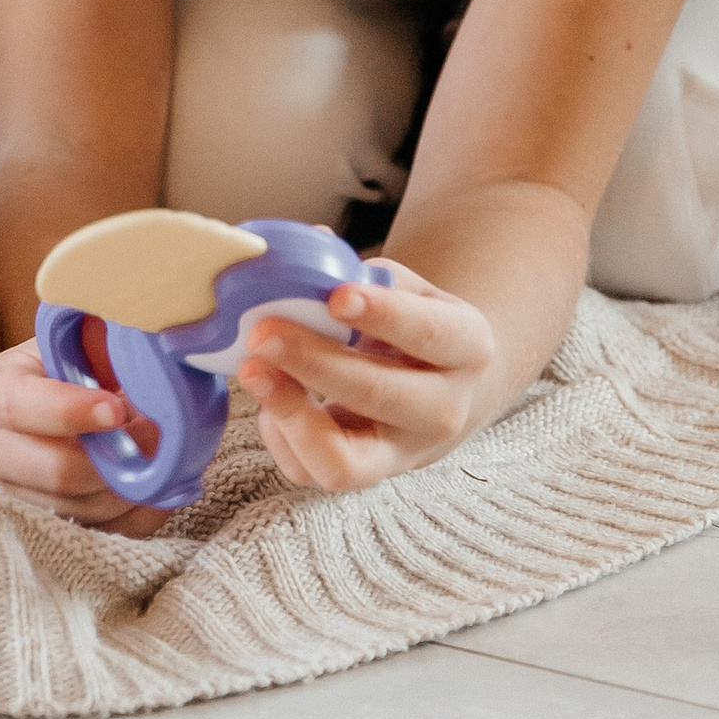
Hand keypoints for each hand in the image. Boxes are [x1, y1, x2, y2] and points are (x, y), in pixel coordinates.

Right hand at [0, 335, 178, 531]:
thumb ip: (101, 333)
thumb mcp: (85, 335)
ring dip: (132, 485)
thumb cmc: (85, 362)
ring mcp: (17, 491)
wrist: (81, 396)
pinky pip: (104, 531)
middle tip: (157, 435)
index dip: (69, 411)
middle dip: (116, 458)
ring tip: (157, 451)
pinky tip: (158, 484)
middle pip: (55, 472)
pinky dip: (140, 511)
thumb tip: (136, 333)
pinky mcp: (48, 522)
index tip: (117, 410)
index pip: (17, 406)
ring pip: (83, 508)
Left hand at [233, 260, 502, 489]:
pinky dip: (280, 435)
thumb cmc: (418, 328)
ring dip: (290, 414)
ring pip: (344, 460)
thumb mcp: (412, 292)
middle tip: (264, 332)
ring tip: (252, 369)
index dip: (382, 314)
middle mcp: (443, 411)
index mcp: (466, 349)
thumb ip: (366, 273)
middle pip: (379, 395)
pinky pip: (311, 470)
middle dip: (316, 364)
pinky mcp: (363, 476)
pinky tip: (268, 395)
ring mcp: (402, 453)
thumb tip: (309, 241)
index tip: (336, 296)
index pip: (429, 333)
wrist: (451, 391)